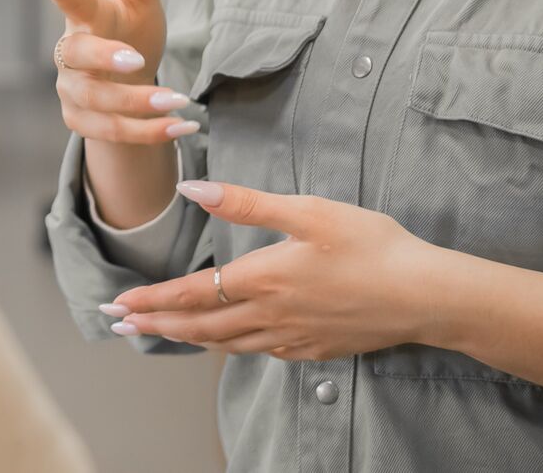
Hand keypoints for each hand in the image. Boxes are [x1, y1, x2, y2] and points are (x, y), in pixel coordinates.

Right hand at [31, 0, 188, 145]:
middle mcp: (73, 52)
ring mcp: (73, 89)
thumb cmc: (131, 28)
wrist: (129, 80)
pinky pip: (112, 132)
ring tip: (178, 101)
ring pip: (99, 100)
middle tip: (137, 59)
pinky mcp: (81, 121)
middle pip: (79, 55)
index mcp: (89, 15)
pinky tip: (180, 128)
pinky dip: (147, 132)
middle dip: (106, 58)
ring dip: (138, 103)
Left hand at [104, 180, 435, 359]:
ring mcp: (293, 338)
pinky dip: (229, 347)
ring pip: (227, 344)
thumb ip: (247, 203)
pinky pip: (259, 352)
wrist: (423, 295)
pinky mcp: (314, 349)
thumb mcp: (308, 210)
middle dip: (156, 324)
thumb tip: (193, 190)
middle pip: (201, 326)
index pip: (194, 294)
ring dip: (187, 337)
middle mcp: (271, 316)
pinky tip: (228, 340)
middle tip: (119, 324)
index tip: (119, 305)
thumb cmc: (370, 245)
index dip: (153, 300)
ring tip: (160, 332)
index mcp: (265, 278)